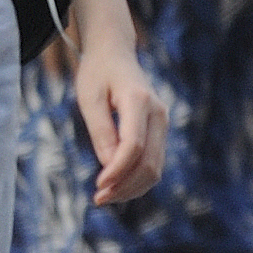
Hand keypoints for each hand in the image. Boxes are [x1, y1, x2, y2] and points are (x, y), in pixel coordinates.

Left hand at [67, 34, 171, 206]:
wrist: (116, 54)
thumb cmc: (98, 73)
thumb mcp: (89, 98)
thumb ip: (100, 131)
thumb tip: (109, 166)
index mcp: (139, 100)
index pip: (133, 146)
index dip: (117, 171)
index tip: (97, 186)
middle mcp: (158, 113)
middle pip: (149, 163)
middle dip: (125, 186)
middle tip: (98, 198)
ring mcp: (163, 123)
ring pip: (155, 168)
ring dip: (132, 188)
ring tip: (106, 197)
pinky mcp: (160, 131)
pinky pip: (154, 163)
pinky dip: (137, 180)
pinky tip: (117, 186)